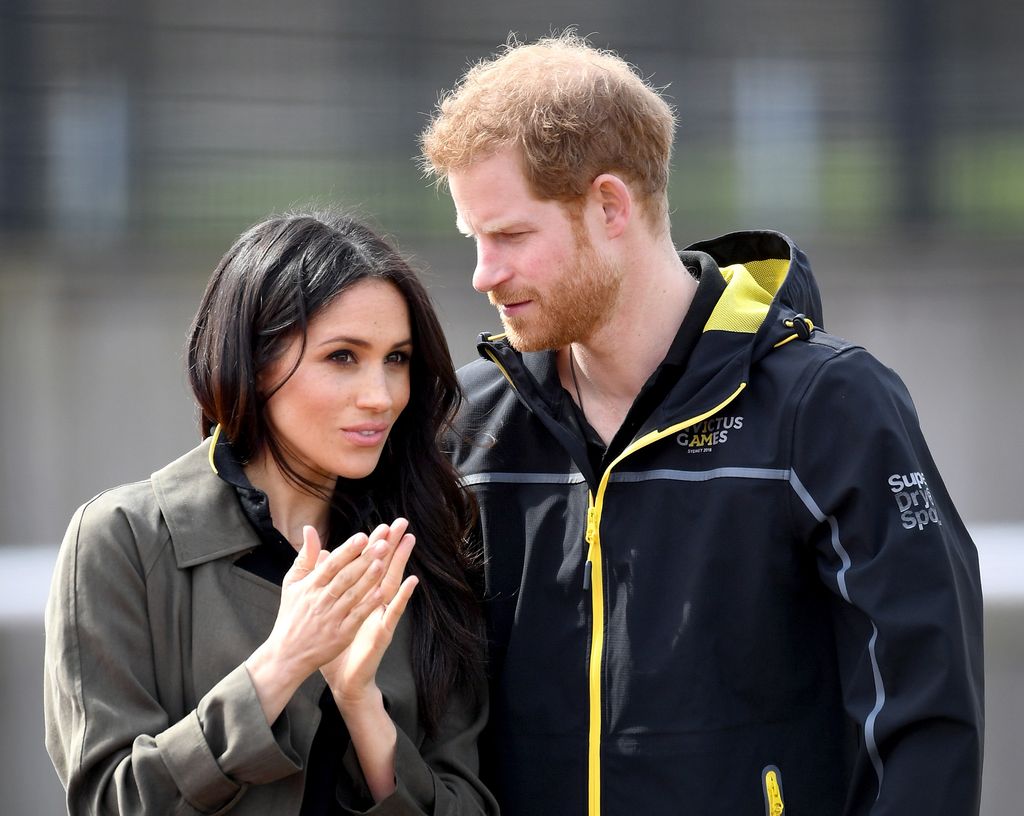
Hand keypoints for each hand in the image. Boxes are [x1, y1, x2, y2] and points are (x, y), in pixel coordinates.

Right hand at [247, 525, 390, 708]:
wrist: (287, 654)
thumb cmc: (292, 615)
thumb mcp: (293, 584)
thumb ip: (305, 557)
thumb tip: (309, 529)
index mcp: (310, 587)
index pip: (331, 565)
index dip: (347, 550)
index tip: (362, 536)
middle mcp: (320, 601)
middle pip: (345, 577)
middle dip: (364, 560)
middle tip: (383, 543)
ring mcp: (331, 618)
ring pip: (352, 595)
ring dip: (368, 579)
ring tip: (383, 563)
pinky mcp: (340, 635)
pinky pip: (357, 617)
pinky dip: (368, 604)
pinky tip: (382, 593)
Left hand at [321, 521, 417, 713]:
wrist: (343, 680)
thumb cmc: (336, 646)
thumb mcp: (328, 612)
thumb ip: (327, 584)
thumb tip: (324, 558)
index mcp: (360, 597)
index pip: (369, 566)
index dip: (375, 546)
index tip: (382, 524)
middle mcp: (373, 604)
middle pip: (384, 569)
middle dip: (393, 546)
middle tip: (402, 523)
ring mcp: (380, 617)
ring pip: (392, 584)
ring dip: (402, 563)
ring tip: (409, 541)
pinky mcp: (383, 632)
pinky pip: (394, 612)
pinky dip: (403, 597)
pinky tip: (411, 581)